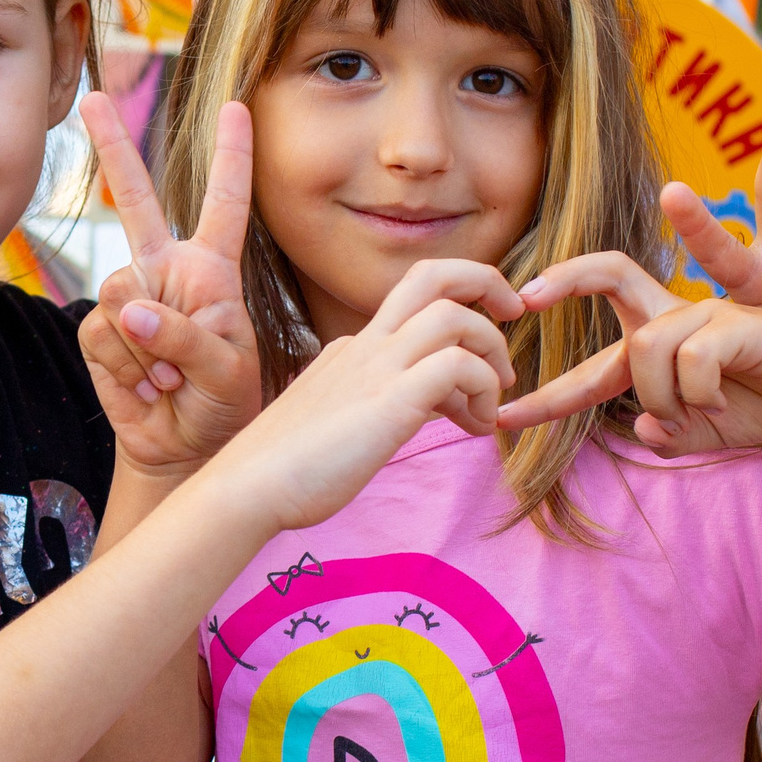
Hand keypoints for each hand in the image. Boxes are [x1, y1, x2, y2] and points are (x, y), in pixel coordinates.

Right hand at [76, 93, 262, 474]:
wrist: (185, 447)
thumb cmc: (224, 404)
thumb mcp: (228, 369)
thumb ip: (187, 336)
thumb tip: (133, 308)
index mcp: (213, 269)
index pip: (225, 203)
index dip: (231, 156)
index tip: (237, 107)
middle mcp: (167, 270)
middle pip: (138, 199)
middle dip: (113, 147)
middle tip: (91, 99)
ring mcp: (130, 298)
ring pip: (120, 294)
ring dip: (148, 347)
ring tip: (173, 377)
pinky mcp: (99, 331)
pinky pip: (102, 334)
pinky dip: (126, 366)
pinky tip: (147, 385)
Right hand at [202, 260, 520, 531]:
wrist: (248, 487)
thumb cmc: (287, 470)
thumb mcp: (339, 421)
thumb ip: (380, 404)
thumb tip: (427, 408)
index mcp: (353, 349)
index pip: (417, 305)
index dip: (460, 322)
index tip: (479, 362)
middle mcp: (365, 346)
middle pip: (433, 274)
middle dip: (487, 282)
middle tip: (514, 317)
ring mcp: (375, 368)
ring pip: (454, 315)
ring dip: (491, 350)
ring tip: (493, 400)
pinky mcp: (389, 400)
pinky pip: (457, 365)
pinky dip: (482, 389)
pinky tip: (476, 427)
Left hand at [496, 252, 761, 456]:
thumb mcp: (710, 432)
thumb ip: (674, 434)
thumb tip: (645, 430)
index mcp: (661, 348)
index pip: (593, 366)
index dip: (549, 395)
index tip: (505, 418)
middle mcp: (676, 320)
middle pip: (611, 273)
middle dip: (565, 277)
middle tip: (525, 296)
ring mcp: (705, 313)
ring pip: (644, 348)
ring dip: (661, 395)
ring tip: (698, 415)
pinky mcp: (735, 321)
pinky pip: (690, 359)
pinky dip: (698, 391)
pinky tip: (721, 404)